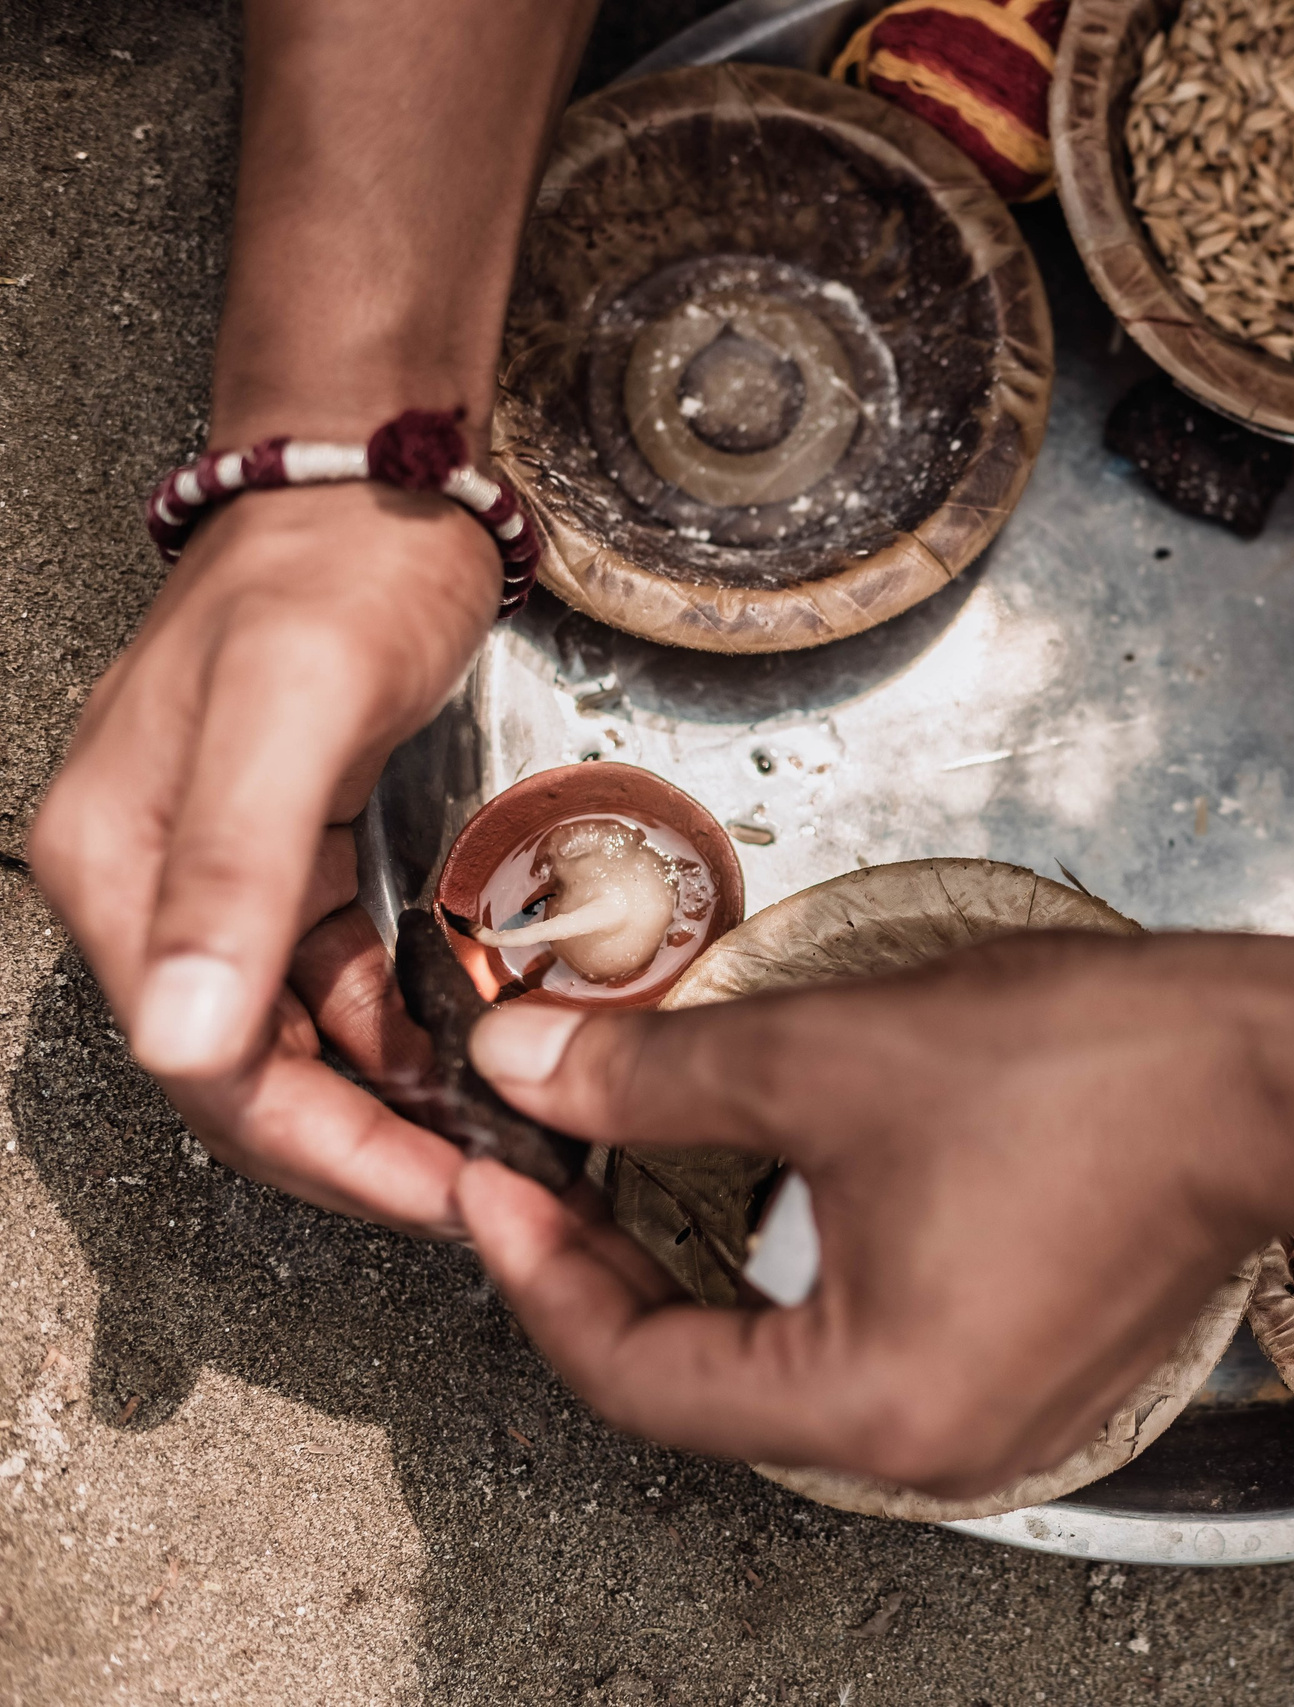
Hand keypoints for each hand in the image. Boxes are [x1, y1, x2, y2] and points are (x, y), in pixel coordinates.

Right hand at [31, 483, 498, 1235]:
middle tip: (484, 1193)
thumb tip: (181, 1036)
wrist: (374, 486)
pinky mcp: (287, 860)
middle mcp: (152, 887)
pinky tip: (456, 1059)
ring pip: (289, 1045)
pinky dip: (389, 1036)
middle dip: (360, 1152)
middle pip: (242, 1078)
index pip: (206, 1070)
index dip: (324, 1154)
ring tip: (489, 1145)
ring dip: (382, 1107)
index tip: (440, 1198)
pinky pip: (328, 987)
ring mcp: (217, 877)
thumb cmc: (331, 575)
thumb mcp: (287, 711)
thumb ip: (232, 874)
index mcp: (120, 868)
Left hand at [454, 933, 1293, 1496]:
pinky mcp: (1041, 1372)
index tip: (496, 1177)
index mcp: (866, 1407)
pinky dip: (802, 1285)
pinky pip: (875, 1352)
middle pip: (707, 1387)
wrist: (1274, 1071)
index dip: (538, 1267)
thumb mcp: (827, 1055)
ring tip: (647, 1177)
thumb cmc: (1089, 1075)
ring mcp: (998, 1422)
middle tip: (553, 1172)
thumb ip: (650, 1078)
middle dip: (613, 1273)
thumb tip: (525, 1072)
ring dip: (709, 1278)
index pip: (633, 1372)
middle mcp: (932, 1451)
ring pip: (791, 1371)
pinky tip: (781, 1201)